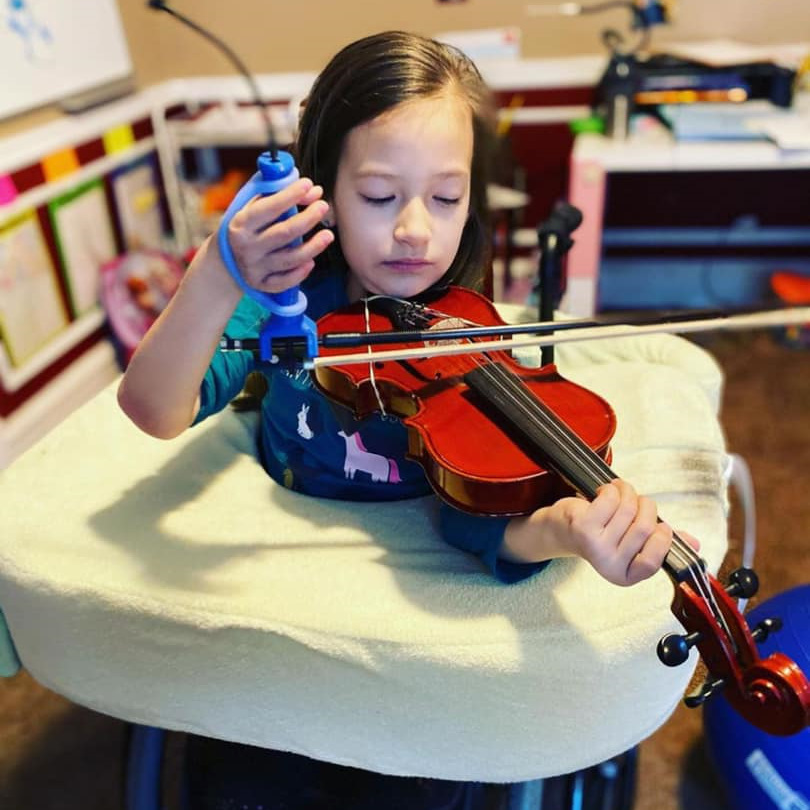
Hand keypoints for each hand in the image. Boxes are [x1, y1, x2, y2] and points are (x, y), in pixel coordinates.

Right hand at [225, 177, 334, 293]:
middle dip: (307, 219)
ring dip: (312, 247)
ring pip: (289, 259)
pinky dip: (300, 273)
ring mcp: (254, 267)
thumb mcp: (255, 207)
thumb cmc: (248, 227)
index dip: (289, 196)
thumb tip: (313, 191)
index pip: (268, 208)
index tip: (307, 184)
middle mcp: (247, 247)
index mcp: (241, 223)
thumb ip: (281, 195)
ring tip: (328, 234)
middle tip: (323, 206)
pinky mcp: (262, 285)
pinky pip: (285, 282)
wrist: (227, 260)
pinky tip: (311, 261)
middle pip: (284, 233)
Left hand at [561, 480, 682, 586]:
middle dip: (646, 506)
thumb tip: (694, 543)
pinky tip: (605, 491)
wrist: (563, 529)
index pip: (652, 562)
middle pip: (645, 528)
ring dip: (628, 493)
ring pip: (628, 511)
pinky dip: (613, 489)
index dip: (662, 539)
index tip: (661, 525)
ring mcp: (595, 547)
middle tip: (637, 501)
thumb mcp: (632, 542)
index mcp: (625, 575)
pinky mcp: (583, 527)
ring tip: (621, 491)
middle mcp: (609, 565)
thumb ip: (663, 542)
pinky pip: (611, 500)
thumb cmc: (603, 532)